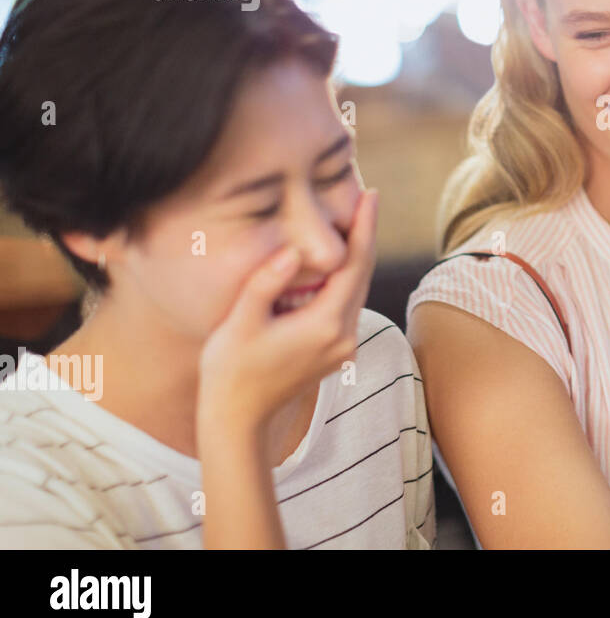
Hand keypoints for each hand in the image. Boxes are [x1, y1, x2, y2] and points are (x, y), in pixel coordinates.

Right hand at [198, 188, 378, 434]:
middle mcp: (343, 336)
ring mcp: (342, 347)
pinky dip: (344, 281)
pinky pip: (346, 306)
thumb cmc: (230, 371)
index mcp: (325, 325)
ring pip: (356, 291)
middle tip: (366, 198)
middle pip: (362, 275)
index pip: (354, 265)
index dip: (364, 227)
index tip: (371, 196)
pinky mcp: (334, 352)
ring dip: (355, 258)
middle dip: (364, 236)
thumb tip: (294, 251)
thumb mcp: (241, 322)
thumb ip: (267, 283)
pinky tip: (334, 263)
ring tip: (352, 222)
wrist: (237, 422)